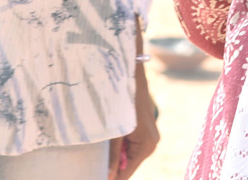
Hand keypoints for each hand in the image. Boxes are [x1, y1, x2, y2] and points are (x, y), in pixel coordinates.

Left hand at [107, 62, 158, 179]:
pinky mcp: (145, 131)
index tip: (98, 176)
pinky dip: (120, 145)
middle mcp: (151, 144)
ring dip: (116, 153)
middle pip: (129, 165)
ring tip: (104, 142)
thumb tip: (109, 177)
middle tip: (96, 161)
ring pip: (129, 155)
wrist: (132, 77)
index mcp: (146, 146)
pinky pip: (131, 145)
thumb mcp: (116, 130)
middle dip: (114, 164)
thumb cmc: (123, 102)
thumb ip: (113, 155)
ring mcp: (150, 138)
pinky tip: (111, 137)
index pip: (127, 172)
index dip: (113, 177)